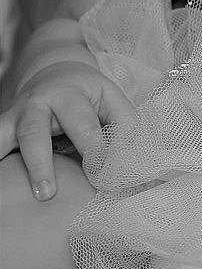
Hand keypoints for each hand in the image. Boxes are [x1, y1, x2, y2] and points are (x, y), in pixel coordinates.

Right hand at [0, 61, 134, 199]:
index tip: (103, 178)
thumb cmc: (89, 96)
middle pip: (35, 131)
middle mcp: (37, 103)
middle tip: (47, 194)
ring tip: (16, 192)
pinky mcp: (3, 127)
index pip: (83, 127)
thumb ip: (123, 127)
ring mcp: (16, 116)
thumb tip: (123, 162)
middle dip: (40, 162)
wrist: (55, 73)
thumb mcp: (112, 99)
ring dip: (8, 164)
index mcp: (70, 95)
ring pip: (4, 136)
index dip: (95, 153)